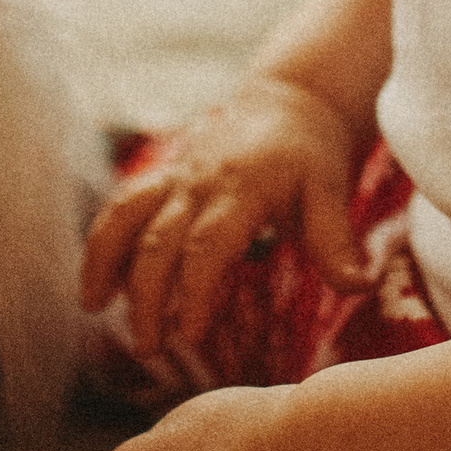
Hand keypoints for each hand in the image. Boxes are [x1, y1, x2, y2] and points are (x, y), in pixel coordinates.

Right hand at [79, 75, 362, 352]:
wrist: (289, 101)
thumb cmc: (312, 154)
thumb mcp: (330, 190)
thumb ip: (335, 241)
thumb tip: (357, 286)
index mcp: (241, 189)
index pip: (207, 246)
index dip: (195, 292)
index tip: (190, 335)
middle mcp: (199, 181)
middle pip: (159, 242)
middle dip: (147, 298)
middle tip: (149, 349)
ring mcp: (176, 176)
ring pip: (126, 216)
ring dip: (105, 262)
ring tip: (93, 309)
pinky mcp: (163, 175)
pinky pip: (122, 206)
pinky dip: (103, 242)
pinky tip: (99, 285)